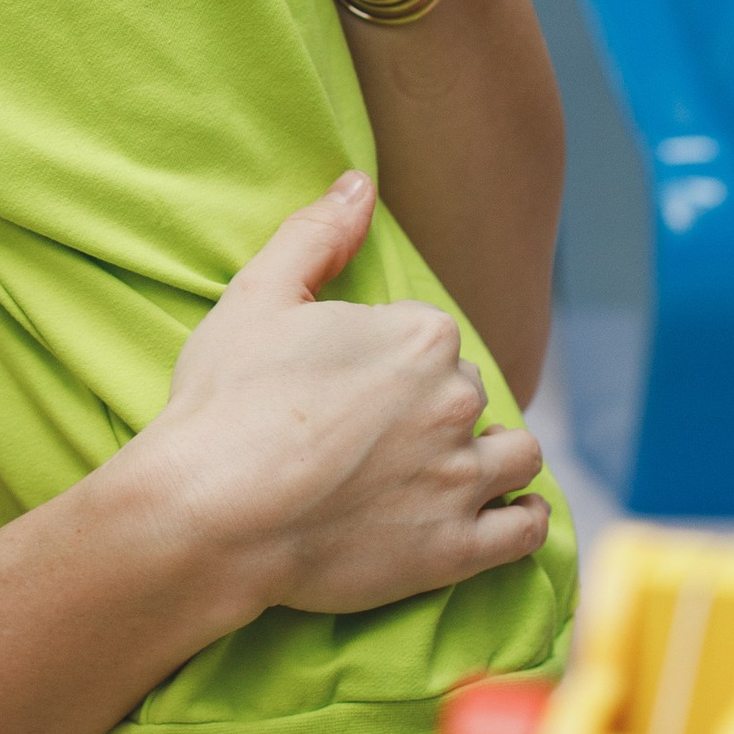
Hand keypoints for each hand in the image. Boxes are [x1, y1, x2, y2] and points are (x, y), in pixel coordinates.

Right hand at [133, 172, 546, 626]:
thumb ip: (318, 233)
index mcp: (420, 338)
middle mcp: (456, 403)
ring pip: (517, 456)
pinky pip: (525, 530)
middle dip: (437, 407)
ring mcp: (461, 481)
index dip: (394, 357)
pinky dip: (519, 520)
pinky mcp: (456, 550)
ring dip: (493, 457)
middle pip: (471, 394)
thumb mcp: (259, 296)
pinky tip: (496, 515)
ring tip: (448, 470)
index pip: (436, 337)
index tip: (355, 383)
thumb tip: (359, 184)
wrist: (209, 513)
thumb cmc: (226, 402)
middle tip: (380, 434)